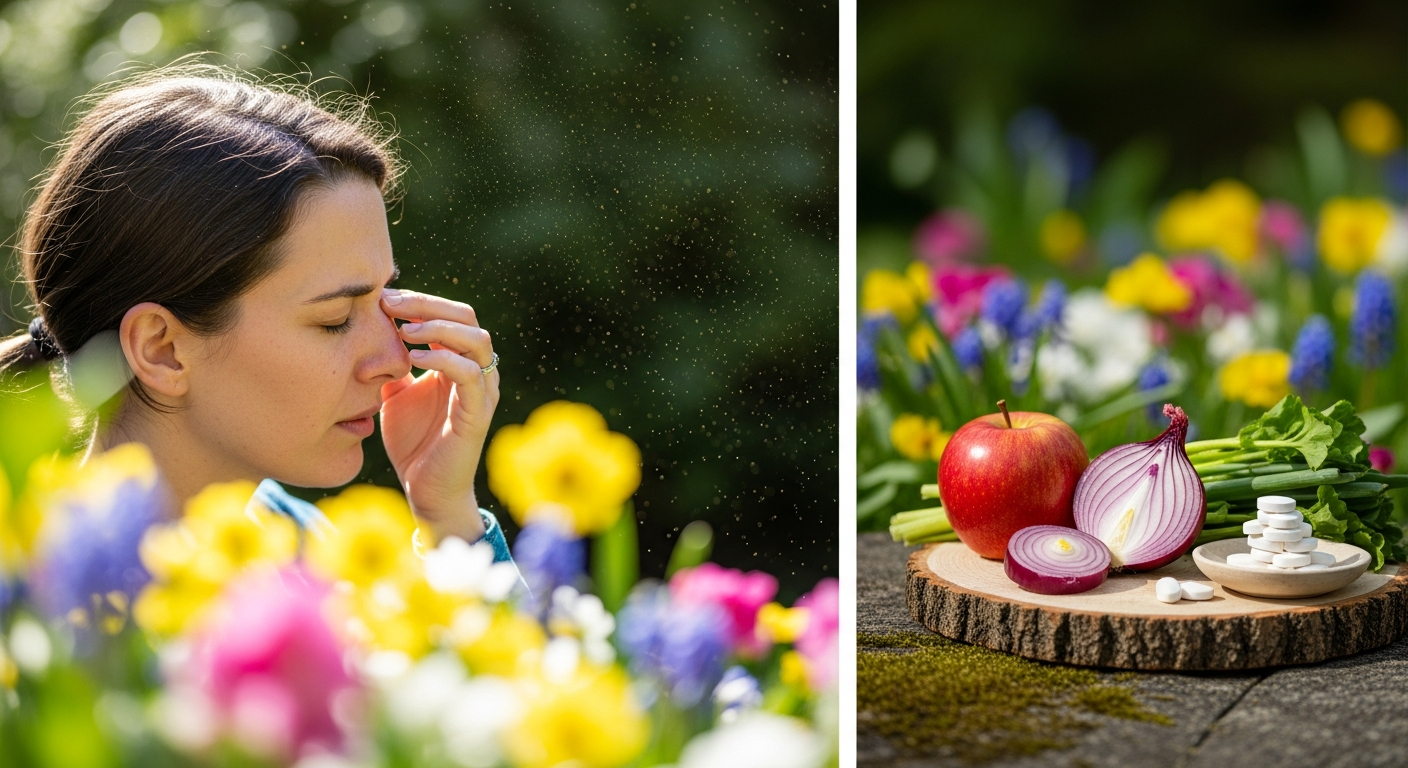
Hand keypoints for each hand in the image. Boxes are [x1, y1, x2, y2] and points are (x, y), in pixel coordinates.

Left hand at [377, 288, 498, 542]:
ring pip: (476, 340)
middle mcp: (477, 371)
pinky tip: (412, 357)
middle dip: (427, 305)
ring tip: (402, 330)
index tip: (383, 299)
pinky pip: (470, 375)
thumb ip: (392, 364)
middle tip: (391, 304)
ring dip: (438, 328)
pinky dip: (443, 359)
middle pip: (467, 318)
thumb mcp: (394, 393)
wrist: (425, 489)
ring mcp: (481, 391)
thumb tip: (370, 333)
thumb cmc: (413, 442)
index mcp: (459, 362)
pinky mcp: (477, 414)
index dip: (419, 301)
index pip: (451, 314)